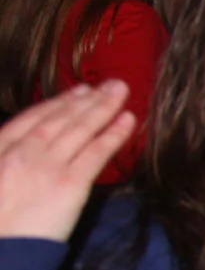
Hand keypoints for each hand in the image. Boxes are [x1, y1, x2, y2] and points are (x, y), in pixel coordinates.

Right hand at [0, 82, 134, 241]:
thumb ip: (7, 163)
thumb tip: (30, 152)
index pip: (30, 119)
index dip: (57, 104)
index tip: (77, 92)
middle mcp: (21, 153)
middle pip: (58, 119)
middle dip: (85, 100)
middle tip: (108, 85)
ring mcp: (45, 166)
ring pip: (78, 130)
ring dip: (102, 108)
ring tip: (121, 92)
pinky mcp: (68, 184)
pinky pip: (95, 153)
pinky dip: (113, 134)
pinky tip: (128, 120)